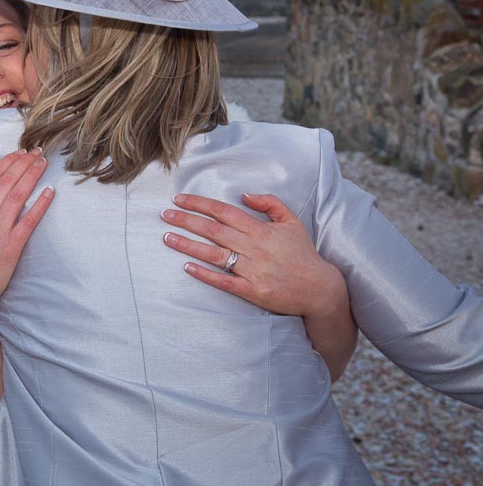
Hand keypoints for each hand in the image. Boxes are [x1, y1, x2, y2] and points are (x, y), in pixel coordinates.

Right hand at [0, 150, 54, 336]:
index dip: (5, 163)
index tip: (17, 153)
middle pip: (6, 183)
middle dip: (22, 164)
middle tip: (37, 151)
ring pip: (18, 197)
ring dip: (31, 177)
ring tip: (43, 163)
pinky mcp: (12, 248)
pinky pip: (28, 222)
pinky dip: (40, 205)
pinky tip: (50, 192)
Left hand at [161, 193, 344, 317]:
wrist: (320, 289)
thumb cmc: (303, 254)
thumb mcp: (292, 222)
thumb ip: (270, 203)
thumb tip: (244, 194)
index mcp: (261, 230)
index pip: (224, 212)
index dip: (200, 204)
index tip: (179, 199)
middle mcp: (254, 248)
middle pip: (214, 230)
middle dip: (187, 221)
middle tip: (165, 215)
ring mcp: (253, 270)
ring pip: (214, 254)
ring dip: (188, 245)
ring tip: (167, 238)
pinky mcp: (252, 291)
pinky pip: (224, 281)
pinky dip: (205, 274)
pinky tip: (187, 267)